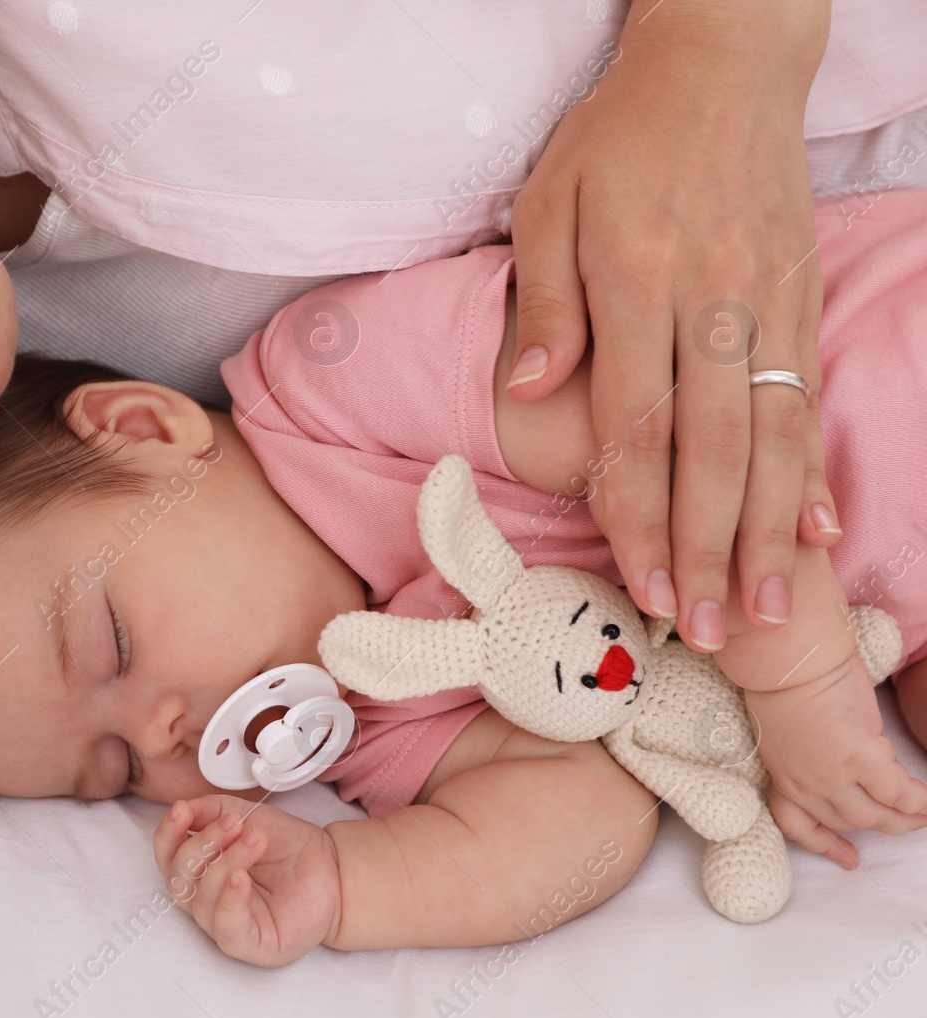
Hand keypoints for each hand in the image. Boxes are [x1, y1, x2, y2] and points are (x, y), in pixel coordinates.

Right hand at [153, 795, 340, 967]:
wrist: (333, 868)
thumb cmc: (290, 849)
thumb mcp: (247, 816)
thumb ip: (210, 810)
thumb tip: (182, 809)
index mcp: (200, 870)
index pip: (167, 857)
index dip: (168, 833)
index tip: (182, 810)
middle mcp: (206, 899)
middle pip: (179, 877)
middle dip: (202, 844)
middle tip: (234, 824)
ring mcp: (225, 923)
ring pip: (203, 899)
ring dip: (227, 861)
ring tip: (256, 839)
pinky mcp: (250, 944)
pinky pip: (227, 929)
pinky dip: (229, 901)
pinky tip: (241, 878)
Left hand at [507, 0, 839, 652]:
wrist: (724, 62)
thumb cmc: (617, 138)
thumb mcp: (549, 203)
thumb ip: (545, 304)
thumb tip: (531, 395)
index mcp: (638, 281)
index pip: (638, 423)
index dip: (637, 511)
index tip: (636, 582)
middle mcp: (714, 300)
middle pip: (713, 448)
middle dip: (704, 547)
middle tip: (699, 630)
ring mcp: (770, 303)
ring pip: (773, 436)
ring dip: (764, 531)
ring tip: (759, 609)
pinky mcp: (802, 297)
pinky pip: (810, 398)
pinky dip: (810, 470)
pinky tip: (813, 532)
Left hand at [750, 654, 926, 867]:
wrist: (786, 661)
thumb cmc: (783, 682)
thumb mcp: (784, 730)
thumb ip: (806, 751)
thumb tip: (833, 755)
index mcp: (782, 776)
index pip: (798, 825)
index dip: (825, 845)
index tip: (848, 858)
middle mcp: (805, 784)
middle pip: (848, 821)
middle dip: (880, 825)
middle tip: (906, 822)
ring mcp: (832, 775)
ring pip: (876, 815)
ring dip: (905, 819)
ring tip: (923, 815)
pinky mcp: (860, 758)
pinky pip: (900, 794)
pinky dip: (920, 802)